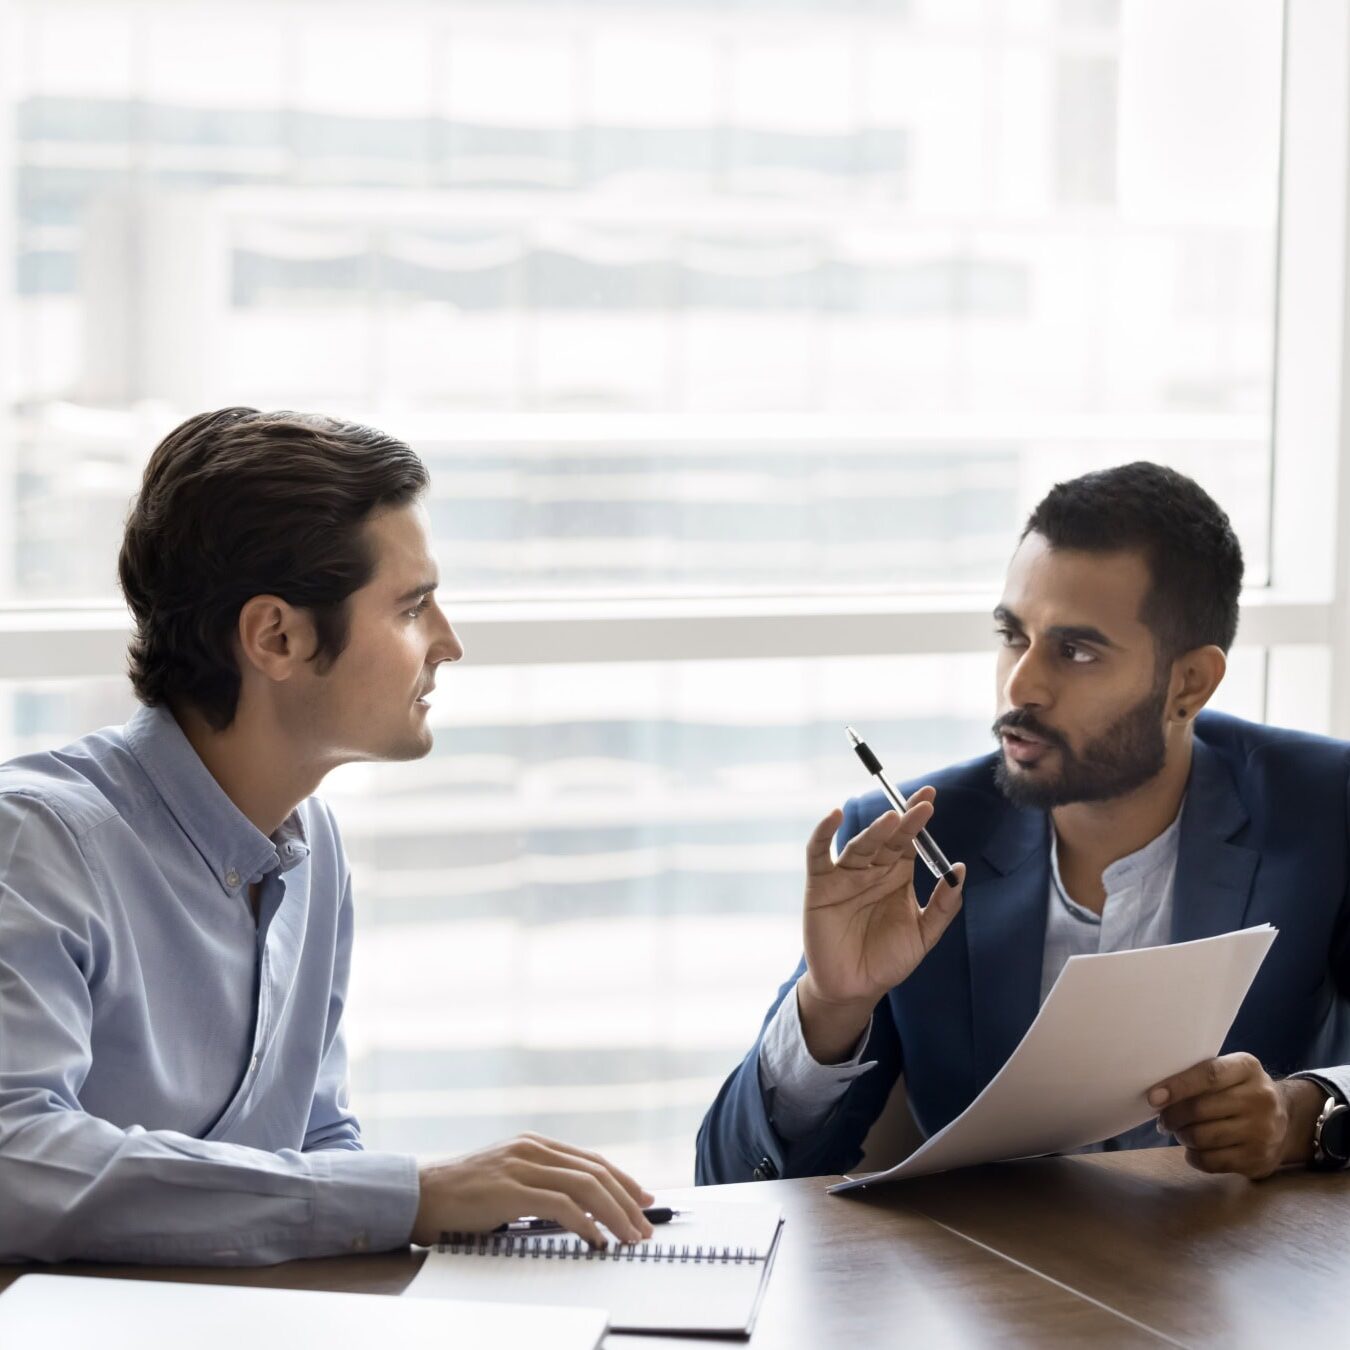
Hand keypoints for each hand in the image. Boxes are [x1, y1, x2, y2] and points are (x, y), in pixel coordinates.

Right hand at [411, 1133, 654, 1247]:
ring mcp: (521, 1166)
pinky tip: (596, 1240)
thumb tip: (580, 1208)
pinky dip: (585, 1223)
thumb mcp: (507, 1179)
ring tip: (629, 1237)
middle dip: (627, 1201)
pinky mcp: (510, 1189)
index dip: (623, 1181)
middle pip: (595, 1172)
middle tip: (644, 1226)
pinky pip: (560, 1205)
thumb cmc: (462, 1195)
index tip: (644, 1201)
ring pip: (584, 1186)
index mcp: (535, 1144)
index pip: (592, 1161)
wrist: (420, 1195)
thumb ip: (539, 1184)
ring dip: (614, 1214)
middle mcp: (532, 1149)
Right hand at [797, 790, 964, 1062]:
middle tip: (922, 804)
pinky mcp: (820, 885)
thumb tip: (959, 869)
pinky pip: (818, 854)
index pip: (910, 840)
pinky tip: (834, 816)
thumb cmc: (888, 960)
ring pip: (860, 844)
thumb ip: (944, 905)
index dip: (918, 819)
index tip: (931, 798)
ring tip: (892, 818)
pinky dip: (823, 833)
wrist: (855, 988)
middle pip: (888, 837)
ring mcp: (845, 875)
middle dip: (905, 820)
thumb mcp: (924, 934)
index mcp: (897, 876)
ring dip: (875, 830)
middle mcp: (872, 869)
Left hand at [1149, 1054, 1323, 1177]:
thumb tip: (1157, 1096)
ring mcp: (1262, 1131)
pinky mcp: (1258, 1159)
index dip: (1177, 1087)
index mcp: (1247, 1068)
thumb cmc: (1240, 1091)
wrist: (1286, 1120)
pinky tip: (1193, 1150)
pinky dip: (1194, 1157)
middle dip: (1172, 1116)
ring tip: (1180, 1132)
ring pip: (1202, 1137)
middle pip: (1200, 1109)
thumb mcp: (1230, 1073)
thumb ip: (1199, 1077)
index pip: (1208, 1075)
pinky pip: (1212, 1161)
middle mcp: (1260, 1098)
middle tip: (1164, 1119)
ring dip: (1182, 1136)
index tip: (1153, 1097)